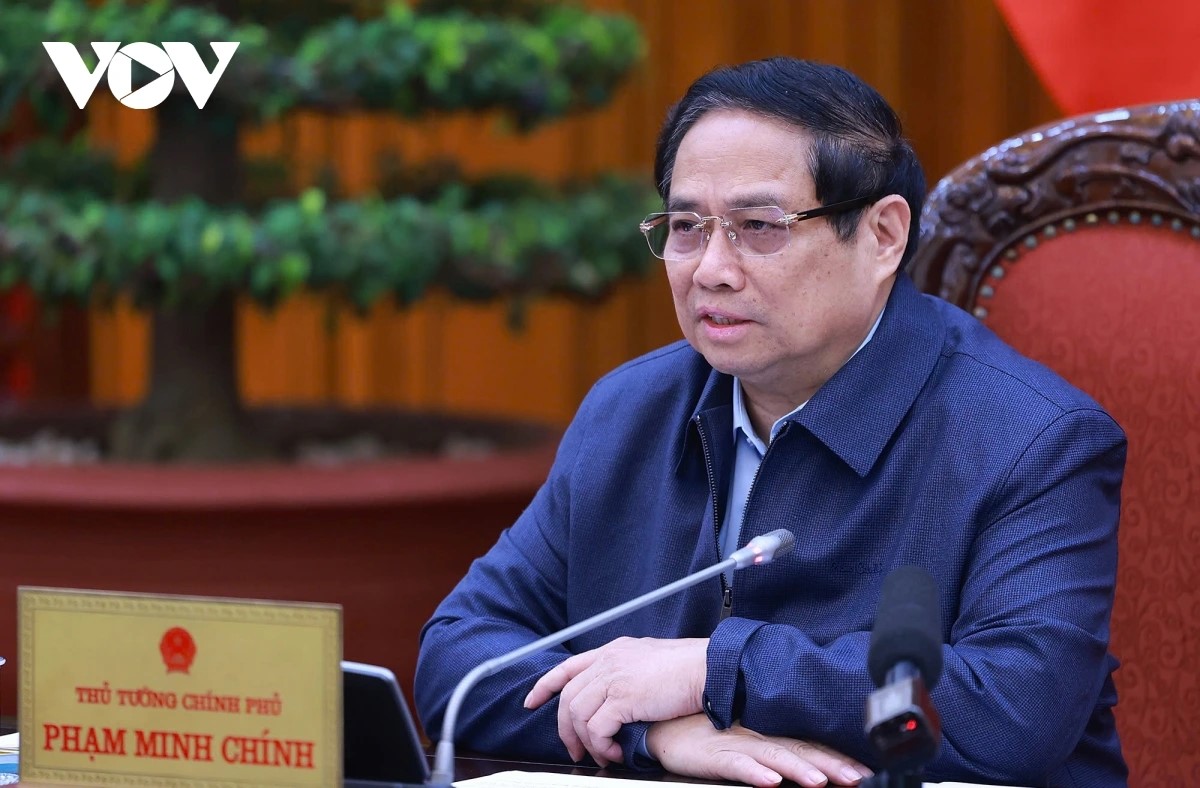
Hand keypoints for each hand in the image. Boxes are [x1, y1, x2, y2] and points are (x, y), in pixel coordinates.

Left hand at [524, 636, 706, 765]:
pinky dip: (602, 746)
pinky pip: (596, 729)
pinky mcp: (623, 697)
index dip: (545, 685)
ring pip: (578, 715)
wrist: (709, 668)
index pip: (568, 666)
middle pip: (568, 696)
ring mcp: (614, 677)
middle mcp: (609, 660)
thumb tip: (621, 699)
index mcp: (614, 651)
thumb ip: (630, 674)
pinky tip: (617, 753)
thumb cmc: (691, 669)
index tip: (532, 701)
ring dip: (587, 742)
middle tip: (575, 751)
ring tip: (604, 756)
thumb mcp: (652, 662)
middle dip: (565, 729)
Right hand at [647, 714, 872, 787]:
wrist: (662, 726)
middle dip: (832, 764)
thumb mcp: (744, 742)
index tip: (866, 770)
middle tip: (859, 777)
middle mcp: (756, 735)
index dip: (837, 756)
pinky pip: (736, 764)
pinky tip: (771, 781)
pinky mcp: (713, 754)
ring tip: (821, 781)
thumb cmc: (703, 735)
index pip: (808, 743)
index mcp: (767, 732)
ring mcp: (735, 743)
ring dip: (800, 768)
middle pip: (800, 748)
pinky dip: (755, 772)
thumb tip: (807, 768)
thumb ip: (773, 752)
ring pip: (774, 755)